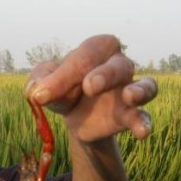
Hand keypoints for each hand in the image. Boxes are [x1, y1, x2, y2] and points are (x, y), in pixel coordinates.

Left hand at [26, 35, 156, 143]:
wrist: (76, 116)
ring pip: (145, 85)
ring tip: (130, 97)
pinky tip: (142, 131)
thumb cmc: (63, 89)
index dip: (63, 76)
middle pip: (118, 65)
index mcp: (96, 49)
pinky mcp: (131, 114)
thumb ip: (39, 82)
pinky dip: (144, 122)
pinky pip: (144, 115)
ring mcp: (130, 89)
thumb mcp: (45, 83)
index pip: (83, 58)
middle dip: (105, 74)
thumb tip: (35, 92)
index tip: (41, 96)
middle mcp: (119, 64)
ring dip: (140, 90)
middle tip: (89, 86)